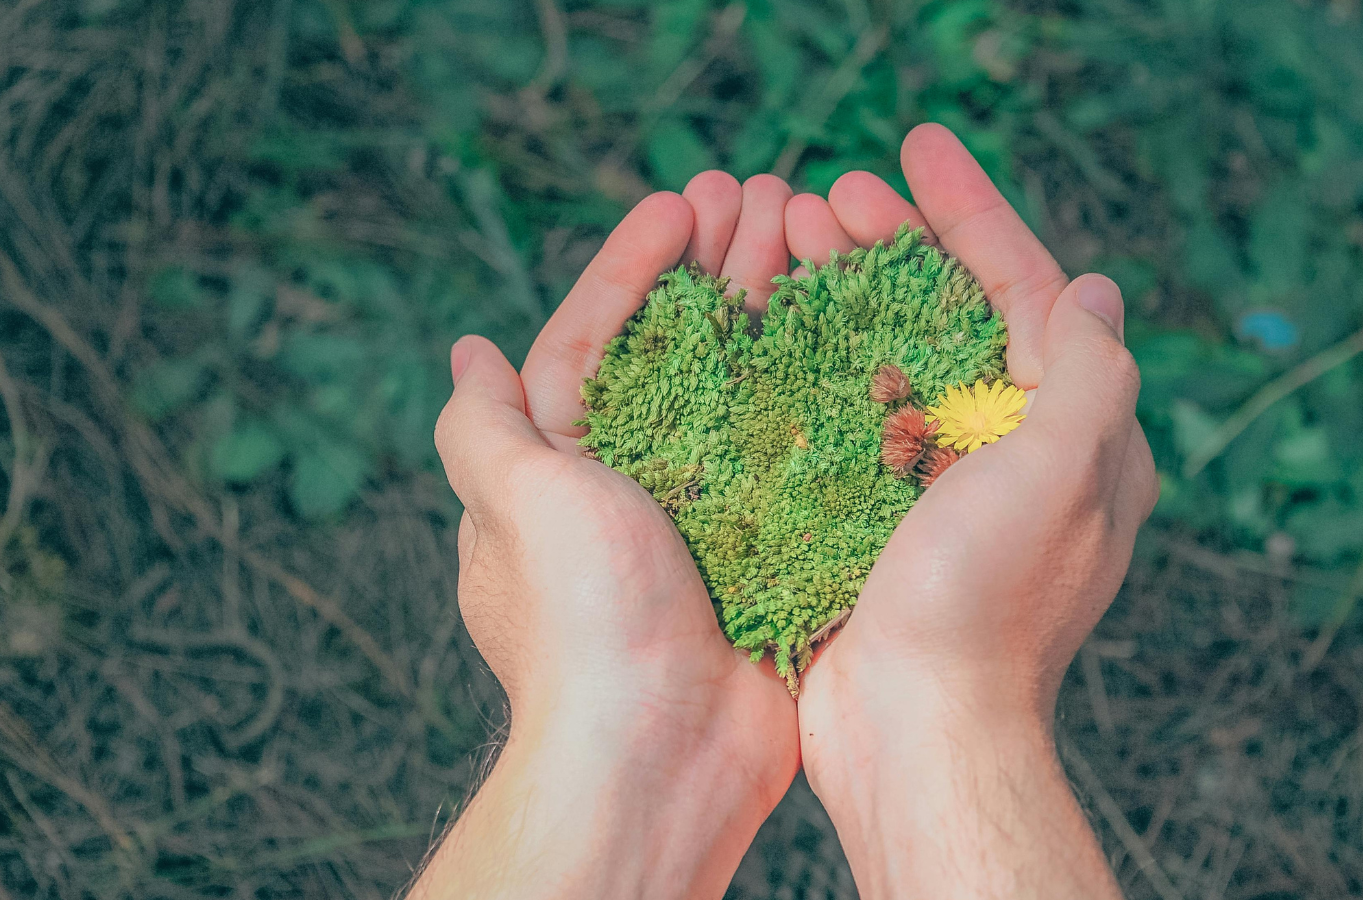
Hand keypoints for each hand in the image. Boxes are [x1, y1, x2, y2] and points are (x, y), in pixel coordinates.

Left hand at [411, 175, 799, 898]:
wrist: (663, 753)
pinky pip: (800, 449)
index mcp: (565, 468)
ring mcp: (710, 515)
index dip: (636, 265)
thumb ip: (485, 428)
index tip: (683, 202)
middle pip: (680, 350)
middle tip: (766, 195)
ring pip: (748, 387)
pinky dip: (824, 388)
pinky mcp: (774, 545)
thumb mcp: (515, 506)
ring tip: (812, 234)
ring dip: (774, 308)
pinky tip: (857, 331)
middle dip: (717, 269)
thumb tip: (467, 352)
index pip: (594, 340)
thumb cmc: (581, 623)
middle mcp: (637, 485)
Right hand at [786, 124, 1157, 897]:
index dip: (974, 212)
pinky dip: (820, 366)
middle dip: (896, 245)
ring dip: (847, 295)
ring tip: (787, 239)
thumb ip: (1087, 374)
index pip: (1029, 292)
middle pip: (956, 315)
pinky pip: (856, 418)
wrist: (913, 732)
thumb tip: (1096, 290)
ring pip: (898, 359)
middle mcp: (1018, 453)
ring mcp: (947, 487)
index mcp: (1075, 437)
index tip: (916, 146)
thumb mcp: (1059, 475)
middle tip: (827, 194)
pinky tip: (776, 328)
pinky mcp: (884, 518)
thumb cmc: (986, 607)